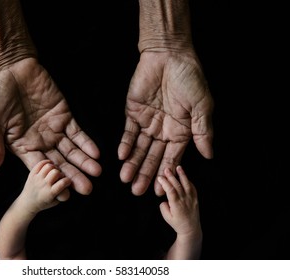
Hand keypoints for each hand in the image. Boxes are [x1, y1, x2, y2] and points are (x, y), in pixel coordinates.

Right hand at [0, 58, 101, 194]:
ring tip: (96, 173)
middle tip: (88, 189)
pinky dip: (86, 142)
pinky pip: (77, 132)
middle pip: (59, 163)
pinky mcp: (64, 115)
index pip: (40, 169)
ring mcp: (53, 129)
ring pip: (71, 150)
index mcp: (22, 146)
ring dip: (84, 161)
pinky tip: (96, 153)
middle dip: (73, 176)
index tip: (65, 197)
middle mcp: (39, 141)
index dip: (52, 182)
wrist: (10, 65)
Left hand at [20, 159, 71, 212]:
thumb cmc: (43, 203)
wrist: (27, 203)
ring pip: (48, 166)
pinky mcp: (32, 174)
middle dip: (60, 173)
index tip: (68, 181)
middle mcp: (43, 185)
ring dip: (53, 167)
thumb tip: (70, 184)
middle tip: (59, 176)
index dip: (67, 181)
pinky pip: (40, 164)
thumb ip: (62, 193)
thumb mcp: (55, 202)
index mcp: (50, 193)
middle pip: (55, 172)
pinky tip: (49, 165)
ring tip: (54, 171)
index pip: (62, 183)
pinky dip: (46, 162)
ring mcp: (37, 178)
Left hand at [118, 50, 213, 195]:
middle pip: (153, 157)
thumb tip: (209, 155)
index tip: (159, 190)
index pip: (172, 157)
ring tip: (126, 179)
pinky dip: (125, 144)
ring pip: (139, 148)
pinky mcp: (133, 112)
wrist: (169, 54)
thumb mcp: (201, 105)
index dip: (165, 173)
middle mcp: (163, 130)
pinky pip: (128, 132)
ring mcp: (147, 122)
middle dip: (145, 174)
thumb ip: (202, 131)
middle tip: (136, 191)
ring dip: (132, 163)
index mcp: (181, 131)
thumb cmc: (189, 78)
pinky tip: (121, 156)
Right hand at [158, 166, 200, 237]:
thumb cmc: (177, 224)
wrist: (191, 229)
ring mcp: (191, 199)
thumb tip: (163, 199)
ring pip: (187, 184)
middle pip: (177, 185)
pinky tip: (184, 176)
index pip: (170, 191)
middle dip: (171, 176)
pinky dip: (188, 181)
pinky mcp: (195, 199)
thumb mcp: (167, 218)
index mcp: (176, 205)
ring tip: (178, 167)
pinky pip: (193, 188)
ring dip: (182, 175)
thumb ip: (163, 207)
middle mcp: (185, 200)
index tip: (160, 177)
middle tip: (166, 169)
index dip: (165, 183)